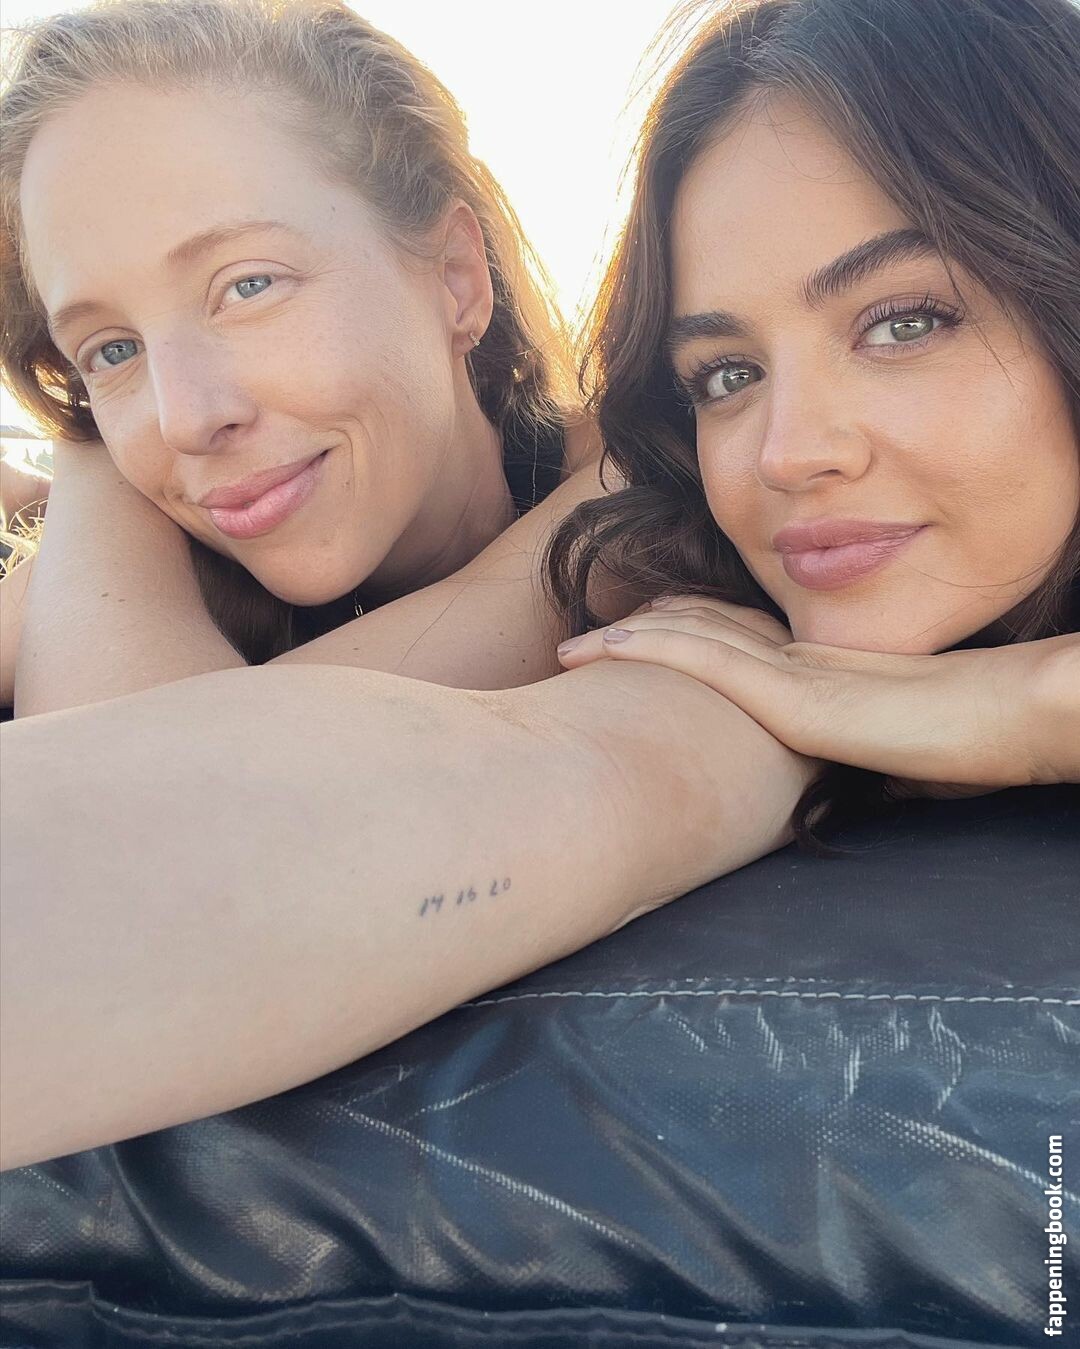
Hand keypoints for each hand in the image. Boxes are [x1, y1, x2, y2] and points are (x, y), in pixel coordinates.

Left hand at [557, 595, 1074, 793]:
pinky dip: (653, 648)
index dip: (669, 647)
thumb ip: (848, 772)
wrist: (1009, 719)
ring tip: (567, 648)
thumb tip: (826, 806)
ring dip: (623, 640)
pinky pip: (711, 658)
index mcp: (811, 680)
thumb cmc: (962, 746)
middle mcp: (793, 665)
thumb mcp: (888, 762)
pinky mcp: (798, 693)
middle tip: (575, 647)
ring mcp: (794, 674)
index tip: (622, 656)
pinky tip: (608, 645)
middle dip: (632, 639)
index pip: (723, 652)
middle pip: (695, 635)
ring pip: (690, 639)